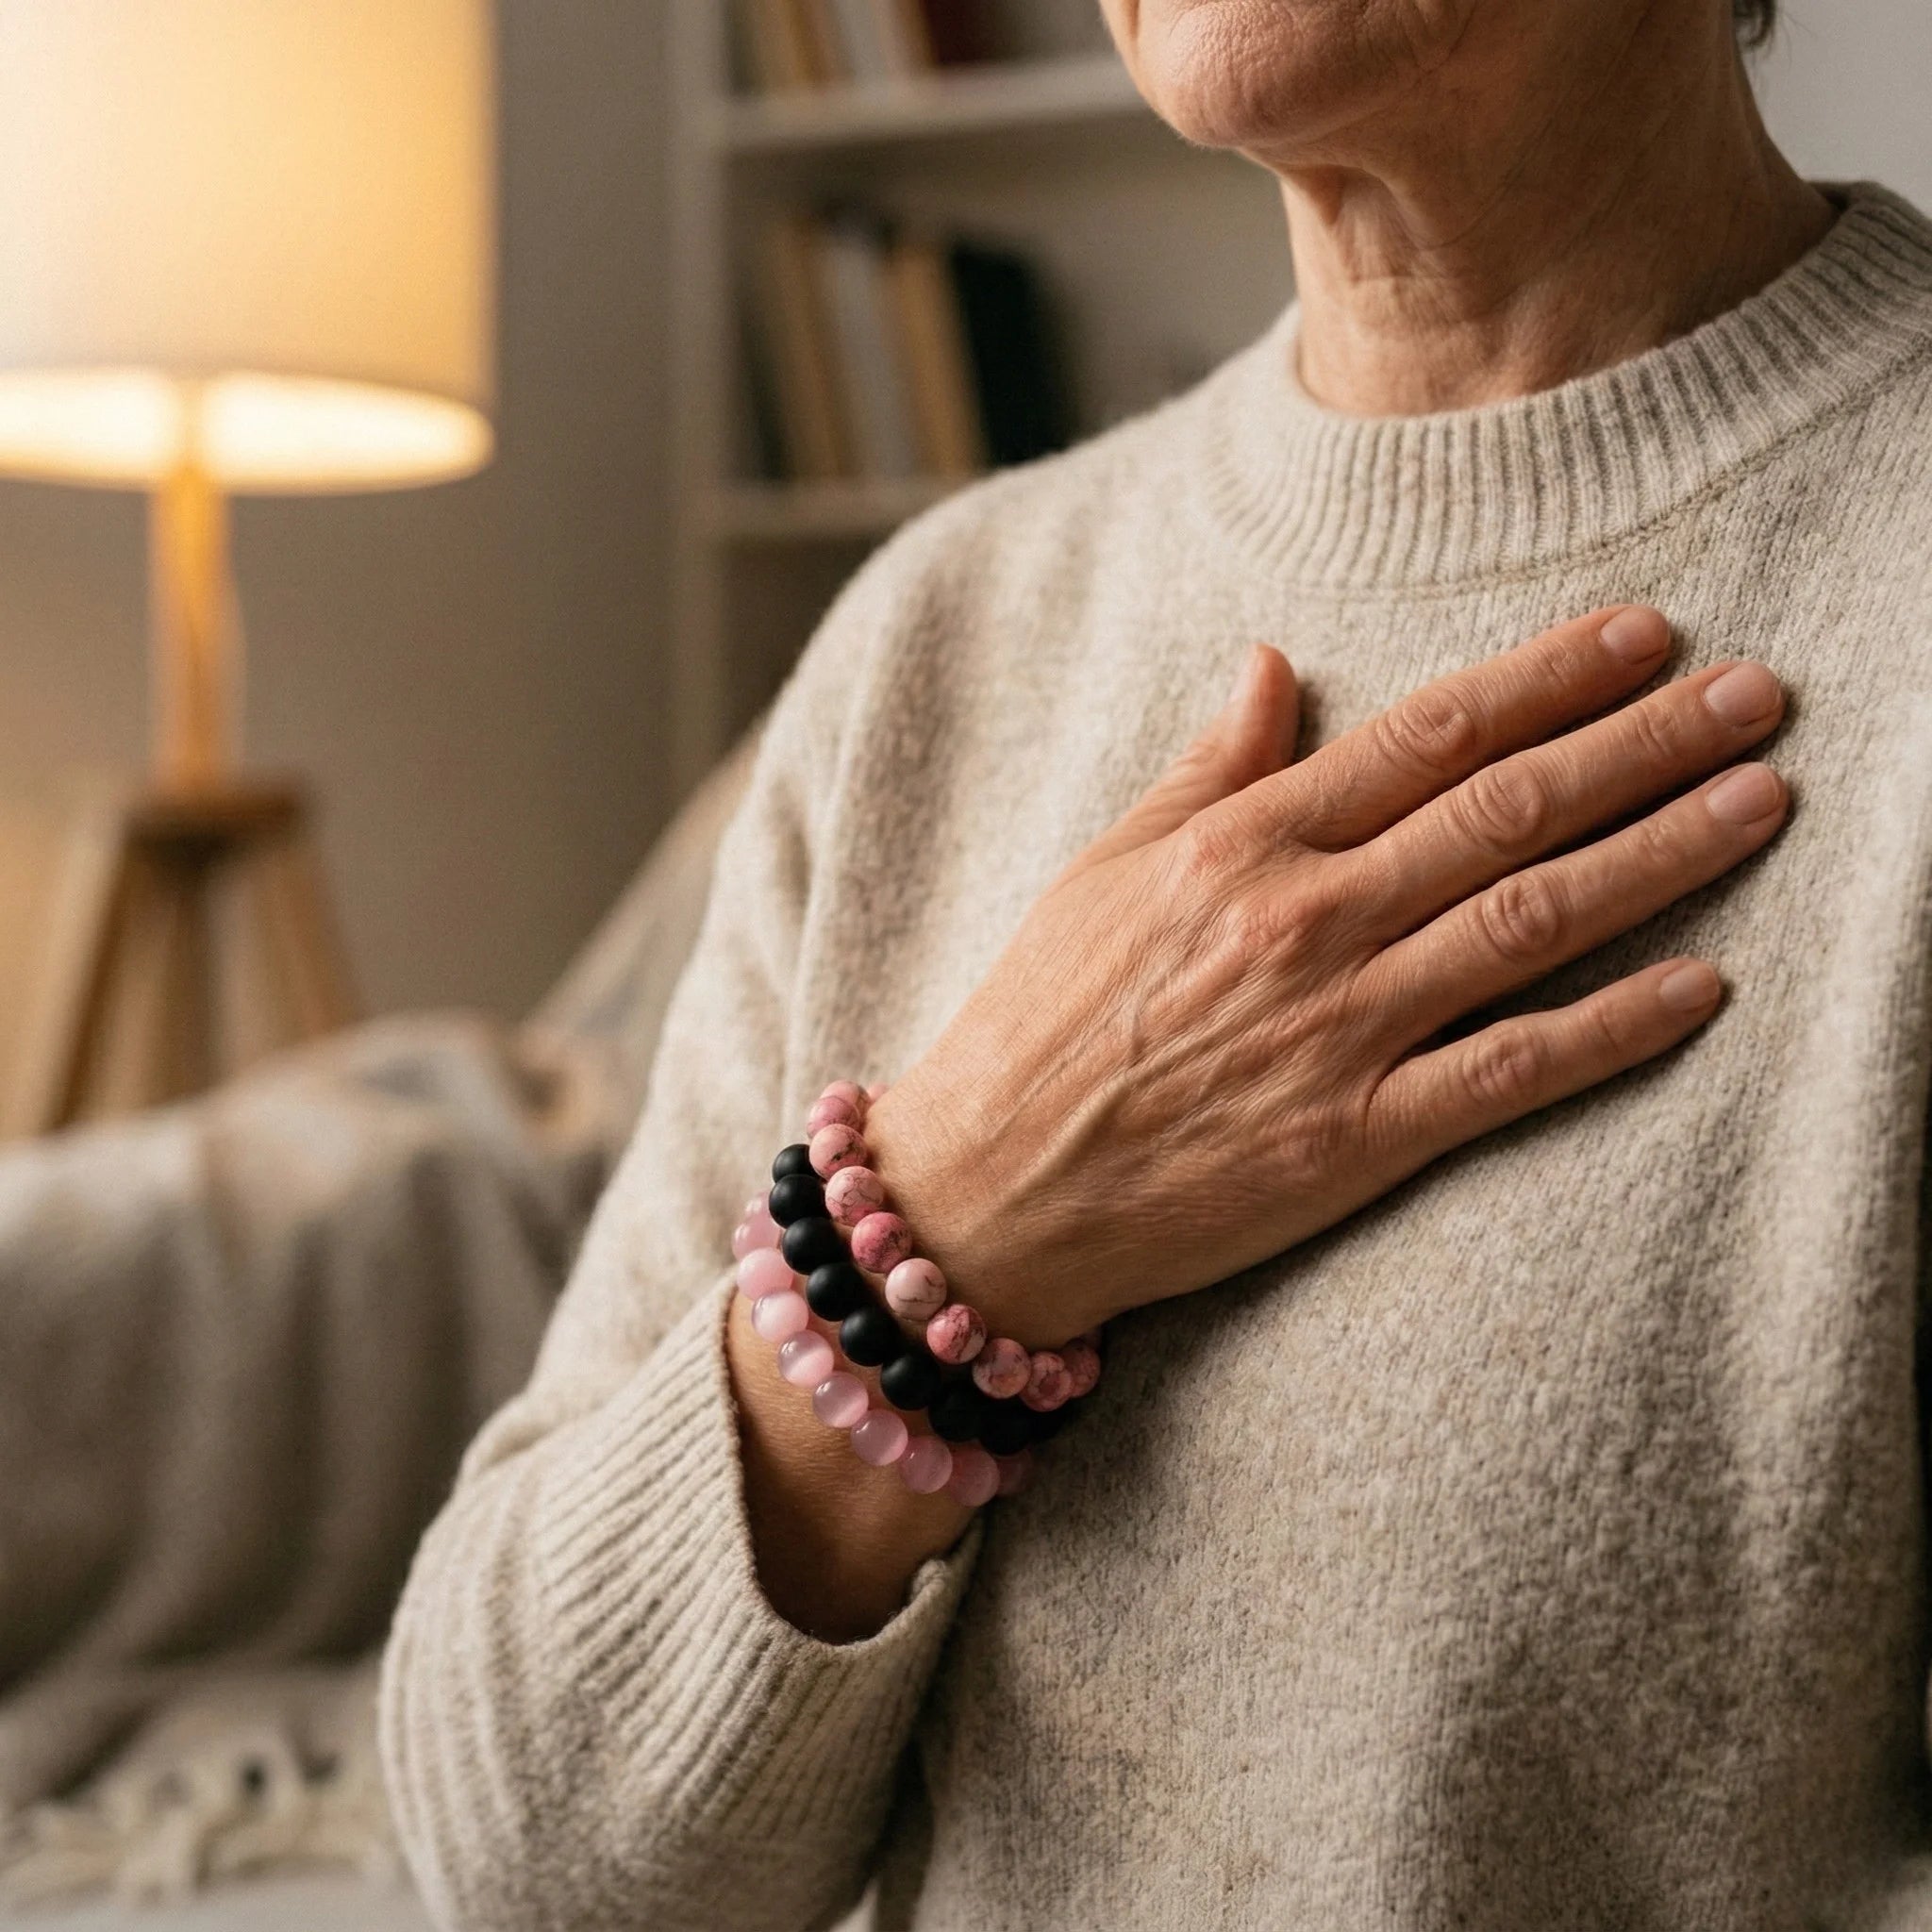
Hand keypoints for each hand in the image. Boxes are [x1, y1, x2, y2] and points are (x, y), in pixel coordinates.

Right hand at [866, 607, 1787, 1346]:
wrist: (988, 1191)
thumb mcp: (1103, 869)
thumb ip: (1205, 767)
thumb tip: (1271, 660)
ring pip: (1532, 921)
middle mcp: (1306, 920)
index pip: (1428, 733)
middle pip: (1510, 809)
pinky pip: (1510, 1072)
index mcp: (1244, 844)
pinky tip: (1702, 986)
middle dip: (1646, 743)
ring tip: (1762, 801)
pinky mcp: (1355, 1142)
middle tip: (1758, 695)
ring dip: (1662, 855)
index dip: (1548, 677)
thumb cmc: (1038, 1022)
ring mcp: (1338, 1032)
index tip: (1644, 635)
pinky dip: (1613, 1028)